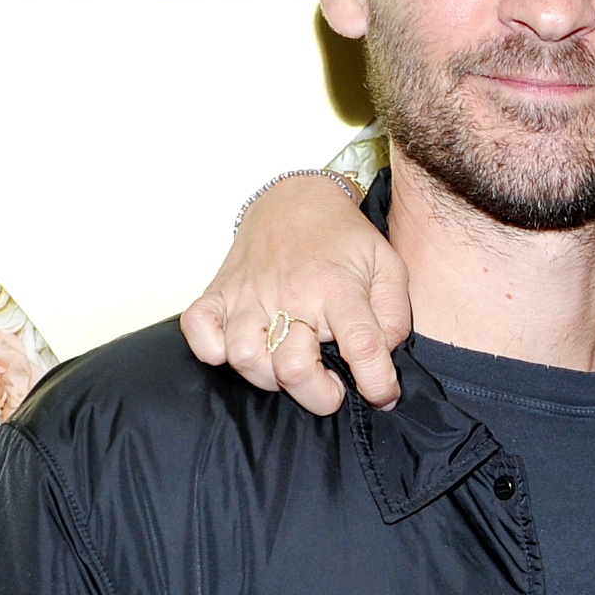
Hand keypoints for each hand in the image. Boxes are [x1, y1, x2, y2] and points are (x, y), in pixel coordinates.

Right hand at [180, 173, 411, 415]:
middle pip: (293, 368)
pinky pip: (199, 332)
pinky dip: (213, 350)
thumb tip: (383, 358)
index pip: (361, 345)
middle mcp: (290, 293)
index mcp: (338, 288)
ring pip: (245, 358)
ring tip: (291, 366)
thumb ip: (395, 316)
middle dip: (318, 395)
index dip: (377, 382)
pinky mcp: (218, 293)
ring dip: (270, 377)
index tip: (383, 396)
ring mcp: (248, 294)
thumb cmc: (344, 240)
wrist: (296, 198)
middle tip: (331, 385)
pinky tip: (243, 347)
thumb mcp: (389, 267)